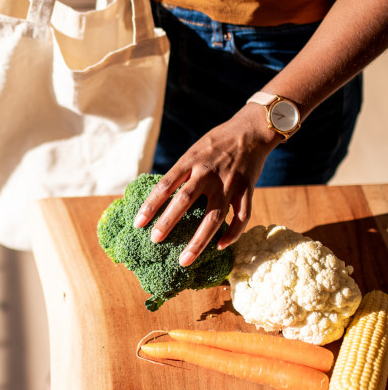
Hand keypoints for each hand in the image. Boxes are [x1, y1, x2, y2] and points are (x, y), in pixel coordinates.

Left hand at [133, 106, 281, 265]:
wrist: (251, 130)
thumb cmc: (216, 143)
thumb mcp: (193, 151)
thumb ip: (180, 173)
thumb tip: (159, 197)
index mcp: (190, 162)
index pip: (165, 185)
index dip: (150, 205)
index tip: (137, 223)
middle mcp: (208, 173)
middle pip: (185, 201)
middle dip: (168, 222)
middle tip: (154, 241)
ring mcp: (228, 183)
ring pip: (213, 217)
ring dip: (198, 241)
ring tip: (184, 259)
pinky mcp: (247, 189)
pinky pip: (241, 217)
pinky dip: (232, 234)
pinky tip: (220, 246)